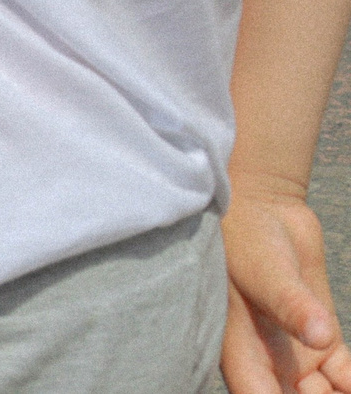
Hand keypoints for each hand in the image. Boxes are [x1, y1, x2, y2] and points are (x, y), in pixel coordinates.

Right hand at [225, 177, 350, 393]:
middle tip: (340, 383)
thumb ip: (292, 304)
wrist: (265, 207)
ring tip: (349, 380)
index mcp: (241, 354)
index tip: (314, 392)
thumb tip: (322, 339)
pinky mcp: (322, 340)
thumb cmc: (246, 236)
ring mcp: (297, 356)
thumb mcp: (266, 270)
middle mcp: (268, 364)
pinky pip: (346, 379)